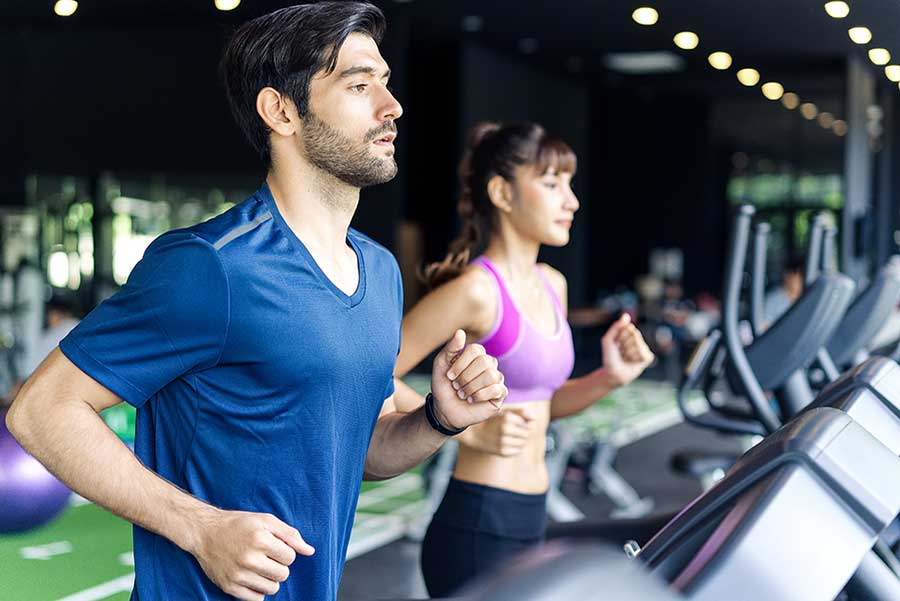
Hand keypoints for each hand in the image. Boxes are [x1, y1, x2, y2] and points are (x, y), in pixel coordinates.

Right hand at [191, 509, 314, 600]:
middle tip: (266, 557)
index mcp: (260, 539)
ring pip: (272, 588)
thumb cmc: (239, 524)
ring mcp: (238, 575)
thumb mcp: (266, 521)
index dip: (285, 552)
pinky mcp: (229, 587)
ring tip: (259, 567)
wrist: (205, 532)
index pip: (290, 557)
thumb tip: (310, 551)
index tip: (273, 546)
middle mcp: (249, 558)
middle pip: (283, 575)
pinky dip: (257, 590)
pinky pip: (256, 599)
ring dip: (270, 579)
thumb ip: (291, 535)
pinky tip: (251, 577)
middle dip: (279, 566)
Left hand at [430, 330, 507, 429]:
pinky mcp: (500, 394)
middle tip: (456, 386)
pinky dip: (479, 395)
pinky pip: (496, 389)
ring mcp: (496, 378)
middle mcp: (489, 364)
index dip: (461, 363)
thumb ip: (451, 348)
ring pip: (490, 375)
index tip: (449, 376)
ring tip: (462, 394)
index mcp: (477, 354)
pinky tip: (471, 399)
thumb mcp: (441, 365)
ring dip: (471, 387)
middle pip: (484, 362)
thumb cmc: (444, 385)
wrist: (445, 410)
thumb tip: (460, 332)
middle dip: (465, 377)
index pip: (476, 350)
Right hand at [463, 407, 535, 455]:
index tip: (513, 423)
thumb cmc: (493, 421)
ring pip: (523, 443)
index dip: (523, 424)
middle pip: (527, 434)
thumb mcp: (505, 412)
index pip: (528, 425)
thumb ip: (521, 412)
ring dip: (519, 440)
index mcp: (507, 417)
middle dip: (522, 432)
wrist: (476, 434)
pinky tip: (506, 443)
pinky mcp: (502, 452)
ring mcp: (504, 442)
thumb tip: (535, 419)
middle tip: (511, 431)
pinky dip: (515, 448)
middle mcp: (505, 429)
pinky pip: (518, 451)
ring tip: (509, 437)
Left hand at [600, 314, 654, 386]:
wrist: (613, 373)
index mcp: (628, 332)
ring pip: (638, 345)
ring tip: (625, 357)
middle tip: (621, 351)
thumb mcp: (608, 340)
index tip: (616, 343)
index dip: (620, 336)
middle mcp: (637, 339)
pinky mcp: (648, 357)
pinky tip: (632, 362)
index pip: (629, 327)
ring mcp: (643, 348)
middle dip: (625, 344)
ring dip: (629, 352)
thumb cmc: (609, 356)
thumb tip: (627, 316)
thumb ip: (616, 327)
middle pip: (635, 335)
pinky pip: (643, 354)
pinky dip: (635, 358)